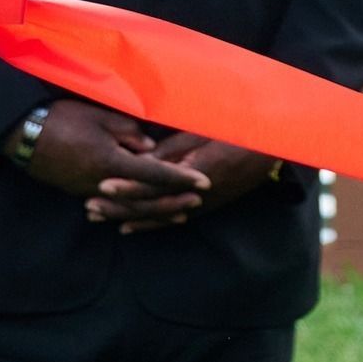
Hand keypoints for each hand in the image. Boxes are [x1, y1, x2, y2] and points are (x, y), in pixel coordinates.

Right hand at [23, 101, 210, 223]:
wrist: (24, 135)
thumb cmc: (65, 119)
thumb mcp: (102, 117)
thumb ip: (130, 133)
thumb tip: (152, 149)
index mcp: (111, 162)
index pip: (154, 174)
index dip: (181, 178)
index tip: (203, 181)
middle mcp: (102, 183)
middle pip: (144, 199)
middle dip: (173, 200)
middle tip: (199, 199)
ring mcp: (89, 191)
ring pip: (129, 207)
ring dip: (156, 209)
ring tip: (179, 211)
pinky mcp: (79, 191)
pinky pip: (112, 205)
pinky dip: (133, 209)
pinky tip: (144, 211)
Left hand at [88, 132, 278, 233]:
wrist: (273, 149)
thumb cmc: (239, 133)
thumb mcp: (206, 133)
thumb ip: (175, 148)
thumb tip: (145, 157)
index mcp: (194, 174)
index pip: (154, 184)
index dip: (127, 186)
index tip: (102, 186)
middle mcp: (195, 195)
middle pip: (150, 205)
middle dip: (118, 207)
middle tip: (89, 208)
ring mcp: (200, 204)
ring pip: (157, 216)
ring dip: (127, 218)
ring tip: (99, 218)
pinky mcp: (205, 207)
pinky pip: (172, 220)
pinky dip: (149, 225)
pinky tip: (129, 229)